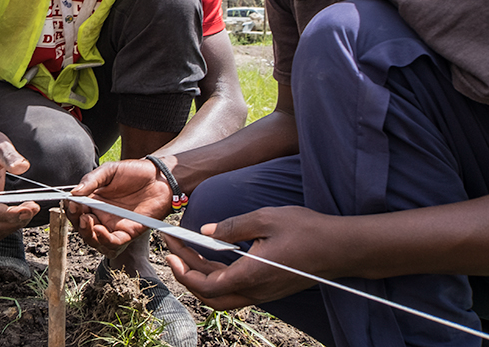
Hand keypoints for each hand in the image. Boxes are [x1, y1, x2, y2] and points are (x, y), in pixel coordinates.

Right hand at [0, 128, 37, 238]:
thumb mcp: (0, 144)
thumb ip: (11, 156)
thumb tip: (23, 167)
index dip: (9, 214)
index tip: (30, 207)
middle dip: (15, 220)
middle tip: (34, 206)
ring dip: (15, 223)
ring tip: (31, 206)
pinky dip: (13, 222)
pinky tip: (24, 209)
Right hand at [66, 159, 172, 257]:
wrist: (160, 177)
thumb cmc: (134, 172)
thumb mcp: (109, 171)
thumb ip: (91, 180)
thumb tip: (72, 193)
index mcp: (93, 201)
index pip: (76, 211)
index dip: (71, 209)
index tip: (71, 203)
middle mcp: (101, 216)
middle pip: (82, 227)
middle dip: (76, 221)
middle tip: (79, 212)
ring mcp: (113, 226)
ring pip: (94, 240)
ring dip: (87, 233)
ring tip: (87, 220)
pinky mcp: (128, 233)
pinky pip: (113, 243)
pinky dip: (104, 240)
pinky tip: (99, 230)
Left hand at [165, 206, 331, 308]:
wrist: (343, 249)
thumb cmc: (308, 231)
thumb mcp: (266, 219)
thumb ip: (232, 226)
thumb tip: (206, 232)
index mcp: (251, 276)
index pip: (205, 285)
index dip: (183, 270)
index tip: (171, 249)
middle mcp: (256, 291)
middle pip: (209, 296)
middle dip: (186, 274)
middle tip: (174, 248)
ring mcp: (264, 293)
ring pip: (222, 296)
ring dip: (201, 276)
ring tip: (189, 249)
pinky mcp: (270, 289)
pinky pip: (236, 290)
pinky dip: (218, 276)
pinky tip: (213, 255)